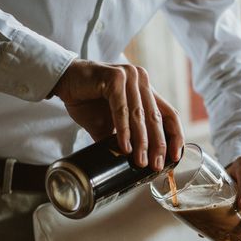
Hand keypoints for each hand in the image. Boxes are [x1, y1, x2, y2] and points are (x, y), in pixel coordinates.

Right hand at [52, 59, 183, 169]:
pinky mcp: (115, 77)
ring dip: (141, 141)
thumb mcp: (111, 124)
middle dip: (158, 144)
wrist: (64, 82)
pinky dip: (124, 130)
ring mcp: (129, 76)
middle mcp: (141, 80)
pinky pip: (122, 108)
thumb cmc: (88, 101)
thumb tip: (137, 162)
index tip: (176, 156)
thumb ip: (125, 138)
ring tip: (140, 161)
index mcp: (146, 89)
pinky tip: (124, 146)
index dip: (175, 136)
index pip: (168, 114)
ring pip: (139, 115)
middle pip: (156, 117)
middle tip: (156, 165)